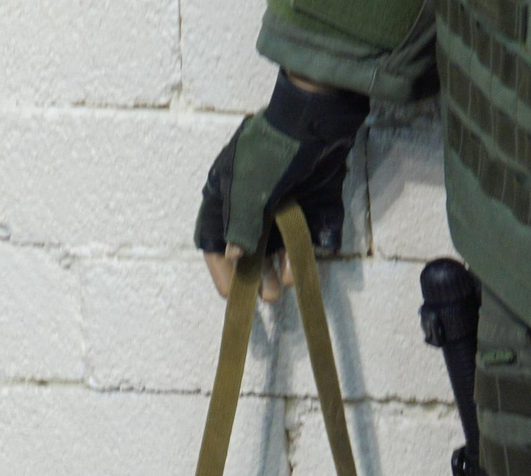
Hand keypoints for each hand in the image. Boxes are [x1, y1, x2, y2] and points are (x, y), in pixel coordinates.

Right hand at [197, 72, 370, 301]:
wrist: (316, 122)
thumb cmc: (271, 153)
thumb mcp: (247, 192)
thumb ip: (239, 228)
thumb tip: (233, 258)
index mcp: (226, 194)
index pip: (214, 238)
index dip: (221, 268)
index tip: (231, 294)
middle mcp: (251, 201)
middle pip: (247, 246)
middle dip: (254, 274)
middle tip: (264, 297)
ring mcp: (282, 202)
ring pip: (276, 244)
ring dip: (277, 269)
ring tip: (279, 291)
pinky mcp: (309, 202)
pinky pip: (303, 235)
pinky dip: (301, 254)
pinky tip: (299, 272)